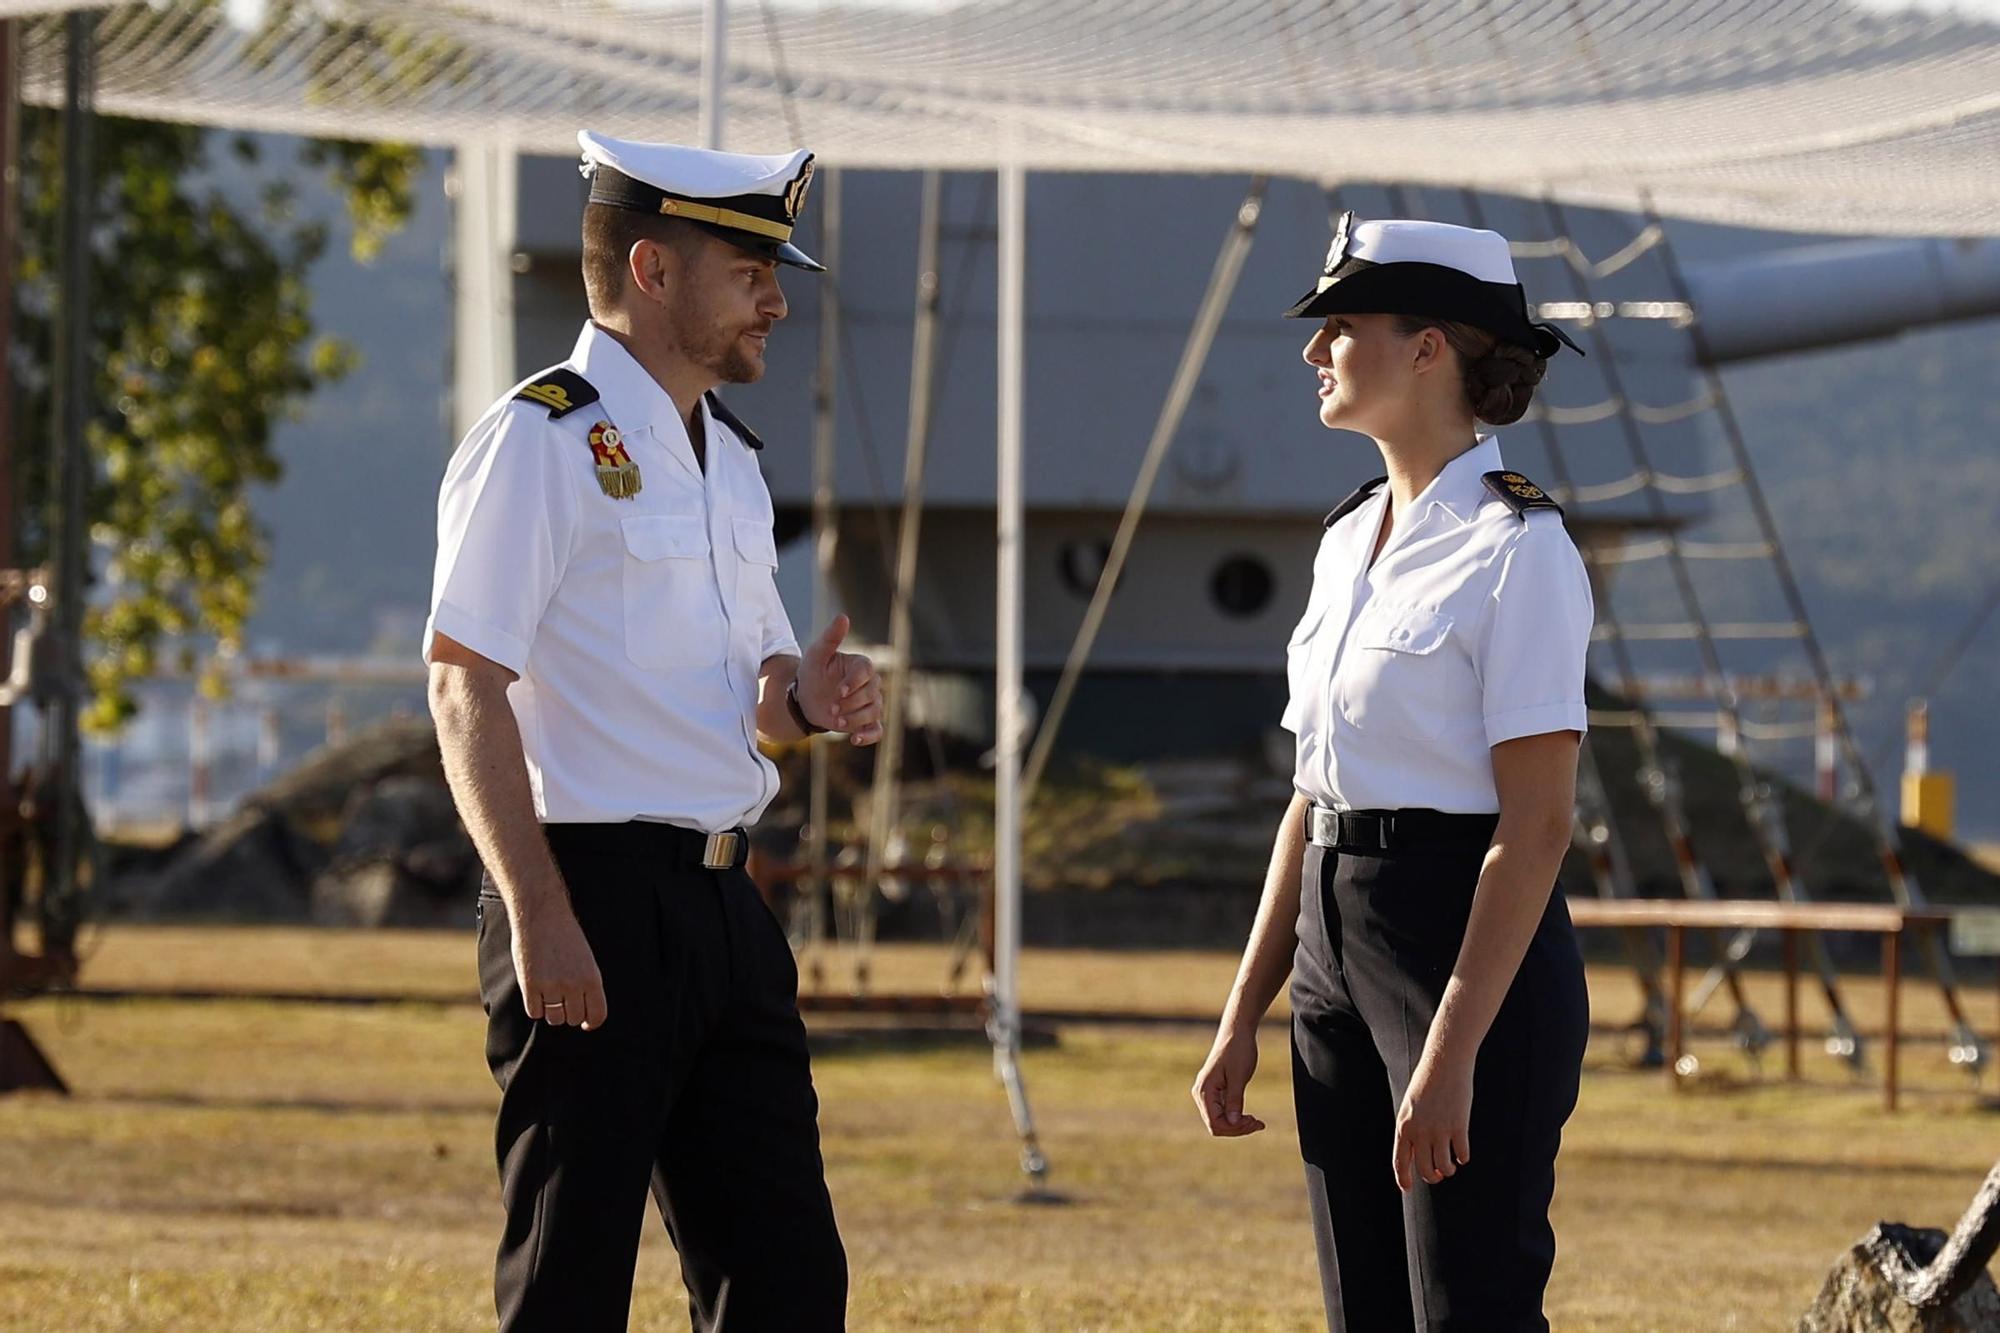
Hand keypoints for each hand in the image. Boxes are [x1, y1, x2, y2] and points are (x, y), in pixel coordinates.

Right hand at [510, 897, 606, 1030]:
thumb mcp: (586, 959)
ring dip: (552, 1011)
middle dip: (569, 1013)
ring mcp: (550, 986)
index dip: (591, 1022)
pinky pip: (534, 1012)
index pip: (597, 1015)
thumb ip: (586, 985)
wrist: (542, 915)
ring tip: (549, 993)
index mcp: (592, 978)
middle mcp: (573, 985)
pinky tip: (536, 993)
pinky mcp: (529, 985)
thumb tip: (584, 1012)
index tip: (585, 1023)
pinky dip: (535, 1007)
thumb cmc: (565, 935)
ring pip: (554, 1018)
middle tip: (563, 999)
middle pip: (573, 1018)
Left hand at [797, 615, 883, 745]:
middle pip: (872, 695)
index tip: (839, 691)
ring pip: (873, 713)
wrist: (806, 698)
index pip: (867, 673)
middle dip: (852, 704)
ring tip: (835, 721)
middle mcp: (870, 685)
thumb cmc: (813, 672)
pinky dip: (868, 736)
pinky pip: (876, 731)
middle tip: (831, 708)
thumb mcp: (816, 654)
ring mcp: (870, 704)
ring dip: (855, 719)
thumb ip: (831, 637)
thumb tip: (844, 617)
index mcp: (862, 666)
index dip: (855, 683)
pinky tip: (854, 740)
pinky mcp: (865, 722)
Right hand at [1192, 1026, 1267, 1136]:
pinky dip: (1236, 1116)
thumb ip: (1235, 1100)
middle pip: (1216, 1124)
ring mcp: (1208, 1092)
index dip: (1234, 1128)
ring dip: (1237, 1124)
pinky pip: (1223, 1111)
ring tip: (1256, 1122)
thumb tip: (1233, 1123)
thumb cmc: (1238, 1050)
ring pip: (1219, 1120)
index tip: (1254, 1121)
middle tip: (1258, 1124)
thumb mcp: (1239, 1076)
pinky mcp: (1216, 1091)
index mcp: (1204, 1090)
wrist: (1237, 1031)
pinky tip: (1249, 1117)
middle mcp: (1202, 1093)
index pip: (1215, 1123)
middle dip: (1237, 1128)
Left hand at [1393, 1049, 1472, 1190]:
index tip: (1407, 1188)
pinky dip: (1463, 1157)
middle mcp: (1420, 1131)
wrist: (1444, 1062)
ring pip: (1444, 1166)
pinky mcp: (1459, 1126)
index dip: (1404, 1178)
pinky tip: (1463, 1153)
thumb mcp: (1411, 1105)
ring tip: (1450, 1165)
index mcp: (1404, 1125)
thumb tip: (1420, 1153)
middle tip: (1439, 1174)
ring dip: (1448, 1169)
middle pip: (1424, 1168)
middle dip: (1432, 1176)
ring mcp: (1440, 1129)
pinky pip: (1462, 1154)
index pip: (1400, 1161)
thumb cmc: (1427, 1082)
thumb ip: (1412, 1128)